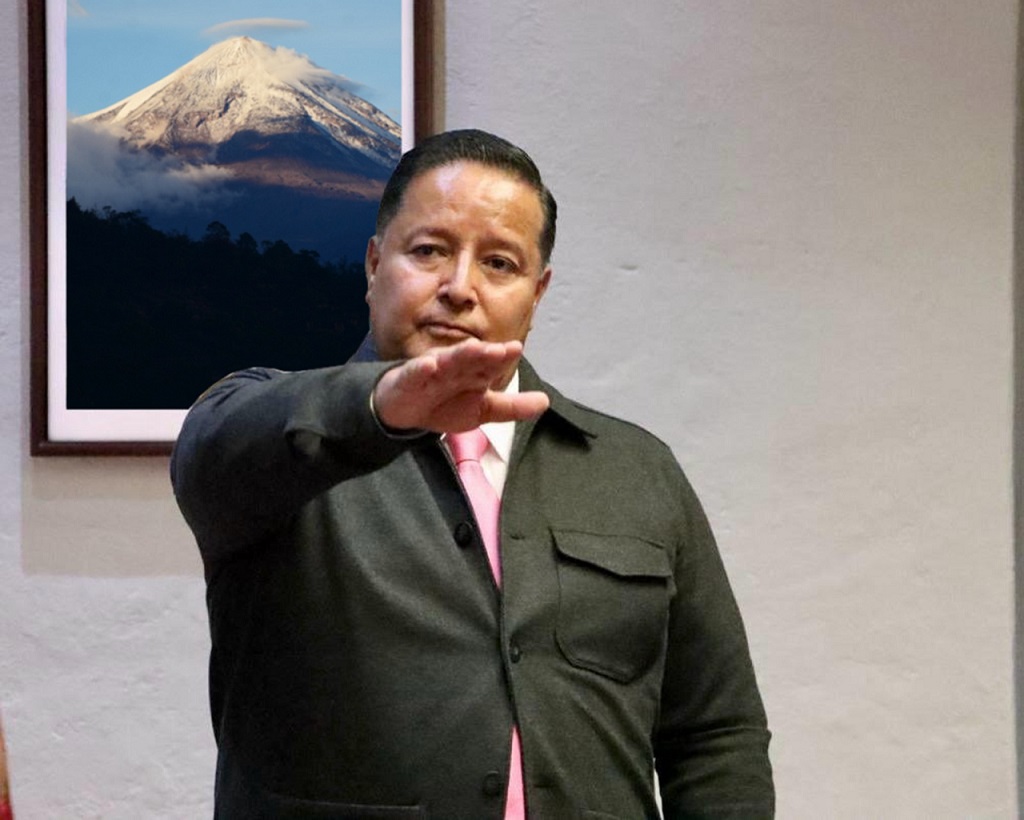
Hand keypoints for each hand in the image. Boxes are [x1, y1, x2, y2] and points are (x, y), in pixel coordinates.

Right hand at [373, 339, 549, 432]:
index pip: (491, 364)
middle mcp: (456, 367)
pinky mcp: (409, 379)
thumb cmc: (445, 404)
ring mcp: (432, 371)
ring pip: (447, 360)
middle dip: (484, 353)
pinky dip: (421, 368)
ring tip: (473, 348)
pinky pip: (415, 373)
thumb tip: (546, 401)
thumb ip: (512, 407)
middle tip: (500, 349)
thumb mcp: (482, 410)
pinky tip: (430, 365)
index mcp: (474, 372)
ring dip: (459, 354)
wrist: (404, 412)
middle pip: (472, 358)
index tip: (515, 349)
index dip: (502, 356)